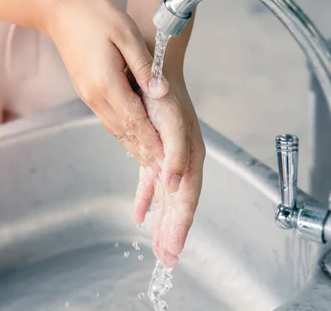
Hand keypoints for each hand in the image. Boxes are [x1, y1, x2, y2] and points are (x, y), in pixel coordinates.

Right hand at [46, 0, 168, 168]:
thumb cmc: (96, 17)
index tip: (166, 159)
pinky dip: (123, 132)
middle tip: (163, 168)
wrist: (62, 12)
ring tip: (152, 160)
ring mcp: (89, 96)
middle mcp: (95, 96)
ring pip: (115, 128)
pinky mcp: (86, 92)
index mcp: (106, 83)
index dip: (151, 141)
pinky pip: (108, 119)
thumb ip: (143, 65)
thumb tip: (161, 92)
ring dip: (133, 144)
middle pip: (124, 130)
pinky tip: (133, 138)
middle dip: (144, 150)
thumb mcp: (125, 34)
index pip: (134, 120)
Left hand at [134, 78, 204, 267]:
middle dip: (173, 234)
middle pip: (179, 205)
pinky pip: (150, 183)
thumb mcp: (172, 123)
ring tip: (159, 247)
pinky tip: (141, 215)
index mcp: (190, 157)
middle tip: (167, 260)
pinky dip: (146, 200)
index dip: (180, 227)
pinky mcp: (155, 152)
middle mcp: (182, 161)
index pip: (186, 201)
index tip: (172, 251)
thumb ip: (175, 154)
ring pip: (166, 199)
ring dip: (162, 223)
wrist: (153, 70)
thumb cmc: (165, 95)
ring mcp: (169, 158)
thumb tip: (172, 186)